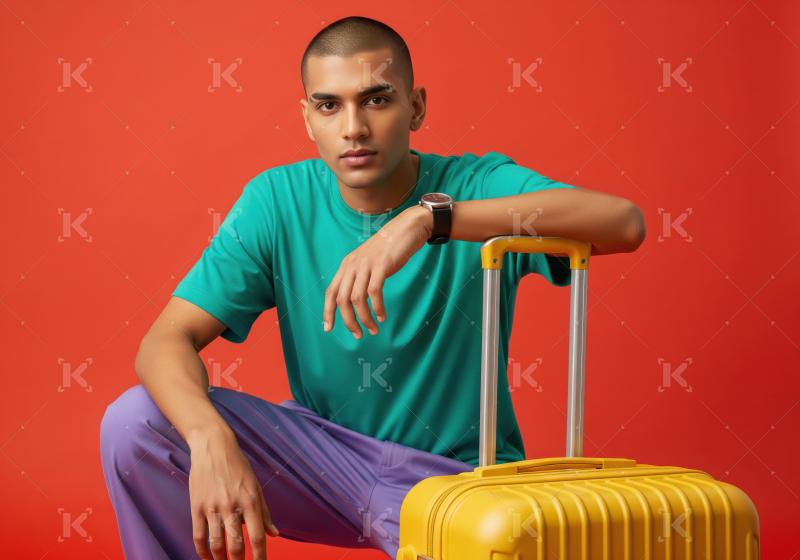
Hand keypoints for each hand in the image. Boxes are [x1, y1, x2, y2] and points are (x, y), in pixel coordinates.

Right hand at [188, 426, 278, 559]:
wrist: (213, 447)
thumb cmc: (238, 467)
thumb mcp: (256, 486)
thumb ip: (264, 513)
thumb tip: (274, 534)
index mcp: (250, 500)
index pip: (256, 536)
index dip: (260, 556)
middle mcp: (232, 506)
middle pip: (236, 544)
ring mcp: (213, 507)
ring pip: (217, 544)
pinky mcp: (197, 506)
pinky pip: (199, 536)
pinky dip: (203, 551)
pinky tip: (207, 558)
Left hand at [323, 205, 431, 338]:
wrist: (406, 228)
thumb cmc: (389, 249)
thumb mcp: (368, 262)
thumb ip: (360, 277)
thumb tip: (355, 300)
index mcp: (347, 265)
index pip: (330, 291)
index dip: (328, 311)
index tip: (328, 328)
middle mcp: (352, 265)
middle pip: (342, 299)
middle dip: (348, 321)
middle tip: (358, 335)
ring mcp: (366, 264)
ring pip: (357, 298)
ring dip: (364, 318)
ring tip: (373, 330)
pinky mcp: (382, 265)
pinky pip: (374, 291)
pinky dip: (377, 308)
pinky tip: (382, 317)